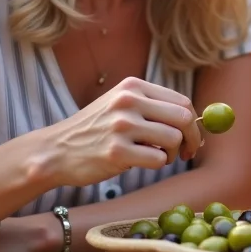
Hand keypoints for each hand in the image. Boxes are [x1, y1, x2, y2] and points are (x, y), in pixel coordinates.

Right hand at [49, 77, 201, 187]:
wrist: (56, 150)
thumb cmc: (95, 130)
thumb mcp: (119, 105)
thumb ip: (152, 107)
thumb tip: (194, 121)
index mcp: (132, 86)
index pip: (181, 100)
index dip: (193, 121)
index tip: (192, 136)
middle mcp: (128, 101)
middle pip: (183, 118)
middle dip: (192, 138)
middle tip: (187, 152)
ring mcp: (122, 126)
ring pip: (173, 139)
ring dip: (171, 154)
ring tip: (156, 156)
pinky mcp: (117, 152)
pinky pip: (157, 159)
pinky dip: (156, 164)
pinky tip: (138, 162)